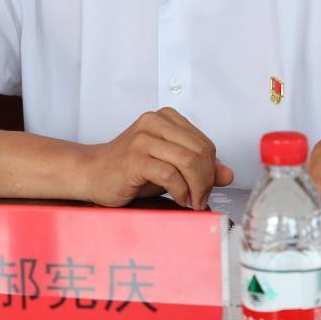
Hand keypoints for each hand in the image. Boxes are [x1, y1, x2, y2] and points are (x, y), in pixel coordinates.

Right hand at [77, 107, 233, 208]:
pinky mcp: (134, 159)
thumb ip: (199, 167)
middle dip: (207, 181)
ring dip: (197, 188)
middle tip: (200, 198)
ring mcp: (143, 139)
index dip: (212, 170)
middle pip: (201, 151)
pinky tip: (178, 199)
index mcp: (166, 118)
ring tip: (191, 201)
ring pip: (188, 161)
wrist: (92, 173)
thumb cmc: (130, 170)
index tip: (205, 188)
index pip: (205, 143)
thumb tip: (228, 174)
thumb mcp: (171, 166)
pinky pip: (170, 175)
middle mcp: (154, 122)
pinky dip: (181, 192)